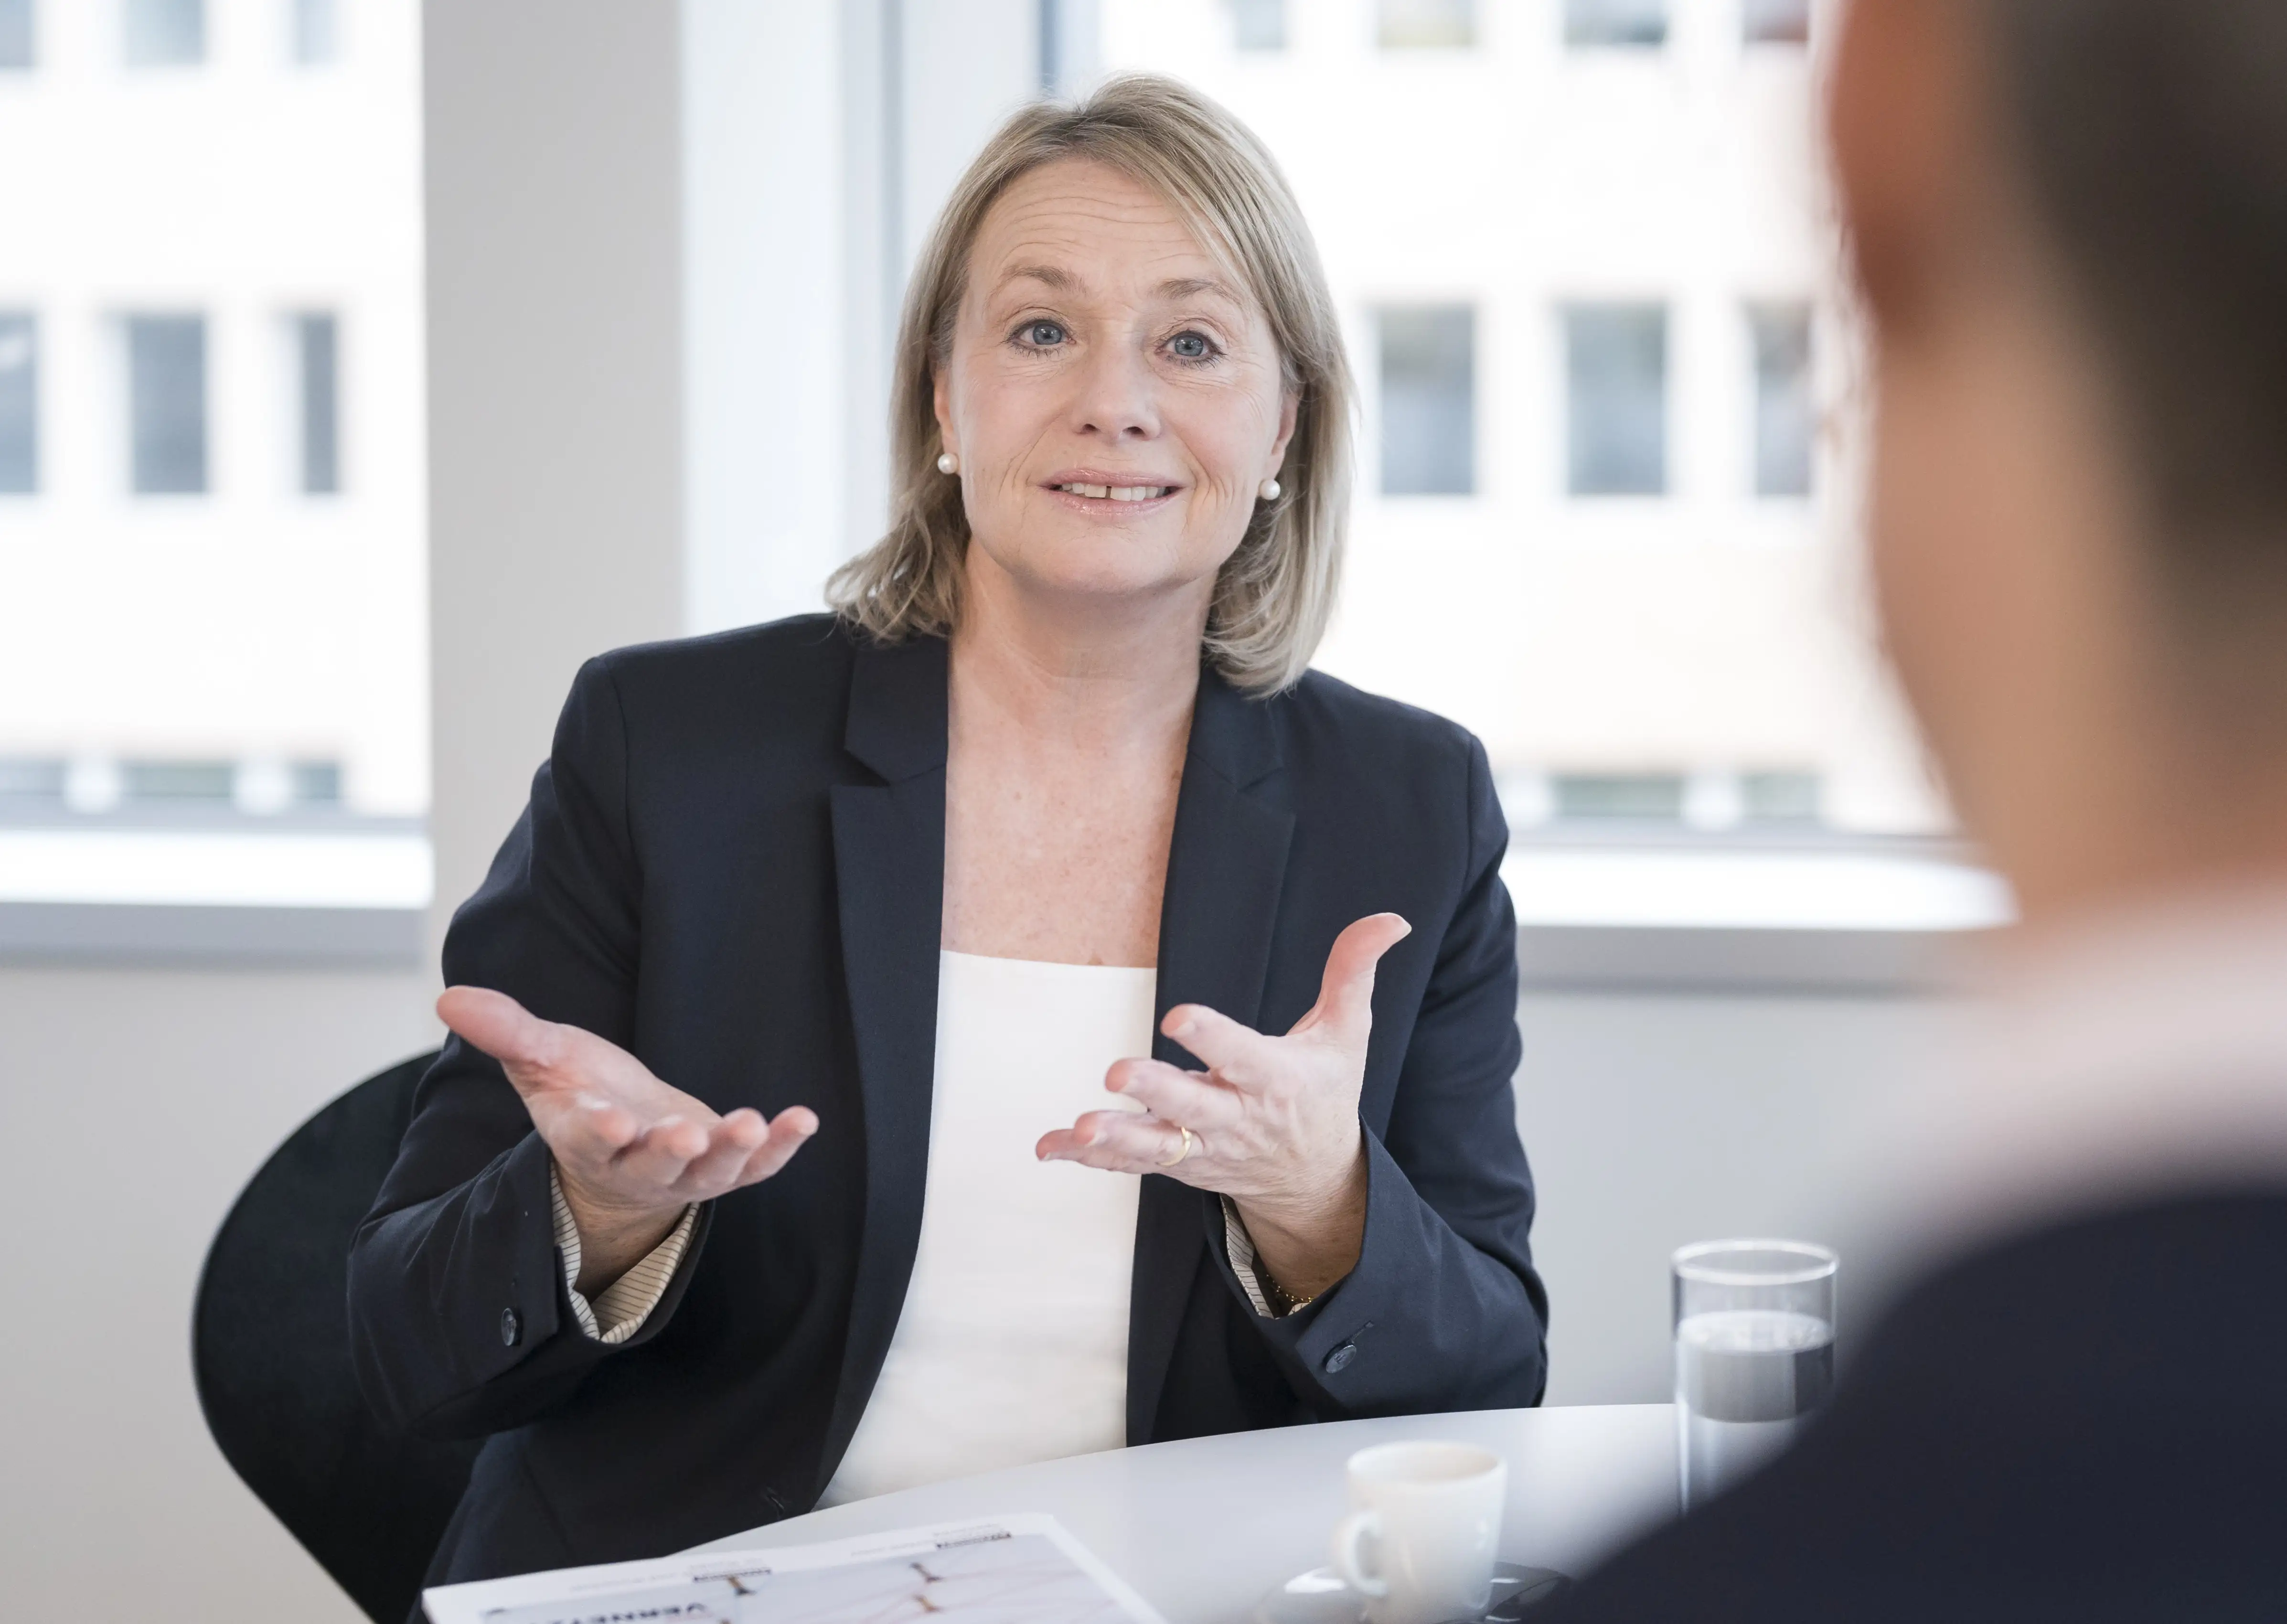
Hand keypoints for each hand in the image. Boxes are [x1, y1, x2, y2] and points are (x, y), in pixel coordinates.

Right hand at [437, 986, 816, 1293]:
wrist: (624, 1137)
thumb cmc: (581, 1092)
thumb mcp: (542, 1057)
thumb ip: (507, 1030)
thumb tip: (447, 997)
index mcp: (587, 1136)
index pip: (589, 1138)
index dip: (600, 1131)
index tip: (611, 1119)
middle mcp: (637, 1160)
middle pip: (653, 1163)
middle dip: (669, 1149)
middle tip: (686, 1132)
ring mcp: (685, 1170)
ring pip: (710, 1172)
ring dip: (734, 1151)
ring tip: (752, 1124)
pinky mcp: (725, 1166)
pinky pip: (757, 1167)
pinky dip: (780, 1147)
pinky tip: (804, 1119)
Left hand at [1036, 913, 1411, 1300]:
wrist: (1312, 1179)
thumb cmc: (1324, 1092)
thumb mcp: (1348, 1034)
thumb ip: (1354, 972)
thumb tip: (1391, 919)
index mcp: (1275, 1079)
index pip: (1242, 1055)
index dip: (1212, 1036)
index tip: (1179, 1015)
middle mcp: (1235, 1117)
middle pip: (1192, 1106)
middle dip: (1155, 1092)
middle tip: (1115, 1073)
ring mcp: (1202, 1147)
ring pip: (1154, 1146)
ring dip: (1116, 1138)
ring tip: (1079, 1128)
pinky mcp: (1176, 1164)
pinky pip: (1128, 1164)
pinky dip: (1089, 1159)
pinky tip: (1050, 1147)